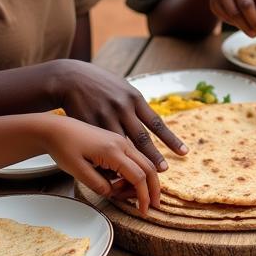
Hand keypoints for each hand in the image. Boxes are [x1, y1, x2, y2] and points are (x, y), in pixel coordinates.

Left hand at [41, 114, 163, 213]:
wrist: (55, 128)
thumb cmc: (63, 147)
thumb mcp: (77, 171)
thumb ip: (98, 184)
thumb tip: (113, 193)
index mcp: (113, 150)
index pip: (138, 177)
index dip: (143, 196)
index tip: (144, 211)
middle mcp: (122, 143)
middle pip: (148, 168)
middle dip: (153, 189)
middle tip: (152, 206)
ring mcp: (121, 141)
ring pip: (143, 163)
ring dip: (141, 182)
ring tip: (121, 194)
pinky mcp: (117, 141)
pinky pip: (133, 159)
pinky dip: (133, 173)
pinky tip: (119, 183)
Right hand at [48, 60, 187, 169]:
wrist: (70, 78)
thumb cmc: (101, 84)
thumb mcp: (123, 88)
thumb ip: (137, 106)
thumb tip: (153, 124)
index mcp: (134, 98)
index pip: (157, 122)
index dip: (171, 139)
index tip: (184, 153)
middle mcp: (122, 107)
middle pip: (142, 137)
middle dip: (154, 156)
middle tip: (164, 171)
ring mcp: (105, 116)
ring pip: (122, 145)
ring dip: (132, 162)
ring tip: (141, 178)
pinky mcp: (89, 124)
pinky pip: (100, 146)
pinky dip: (108, 158)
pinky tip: (115, 171)